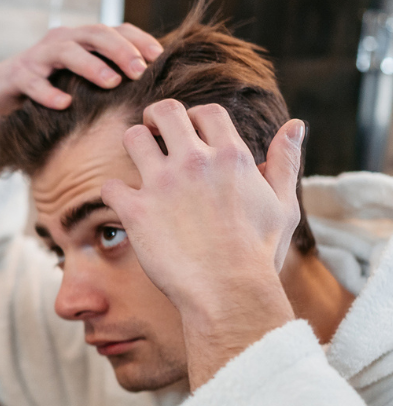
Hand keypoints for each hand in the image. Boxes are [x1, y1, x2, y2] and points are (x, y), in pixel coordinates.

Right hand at [0, 22, 163, 208]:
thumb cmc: (50, 90)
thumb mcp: (81, 83)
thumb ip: (109, 79)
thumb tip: (152, 92)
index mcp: (82, 41)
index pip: (117, 30)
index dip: (139, 40)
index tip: (159, 59)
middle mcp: (61, 41)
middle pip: (95, 34)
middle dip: (120, 50)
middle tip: (139, 71)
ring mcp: (37, 57)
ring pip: (66, 52)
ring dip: (91, 65)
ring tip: (111, 82)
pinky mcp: (15, 76)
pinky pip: (33, 81)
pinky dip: (49, 92)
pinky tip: (64, 104)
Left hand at [101, 101, 303, 387]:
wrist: (228, 292)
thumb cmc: (258, 255)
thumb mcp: (283, 204)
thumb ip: (285, 161)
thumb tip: (295, 125)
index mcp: (231, 156)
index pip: (206, 112)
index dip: (194, 118)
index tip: (189, 131)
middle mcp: (194, 162)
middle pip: (165, 112)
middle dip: (155, 117)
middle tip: (151, 131)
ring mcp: (162, 184)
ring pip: (132, 138)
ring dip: (132, 146)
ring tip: (137, 162)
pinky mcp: (136, 211)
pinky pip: (110, 186)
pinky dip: (113, 194)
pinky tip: (124, 204)